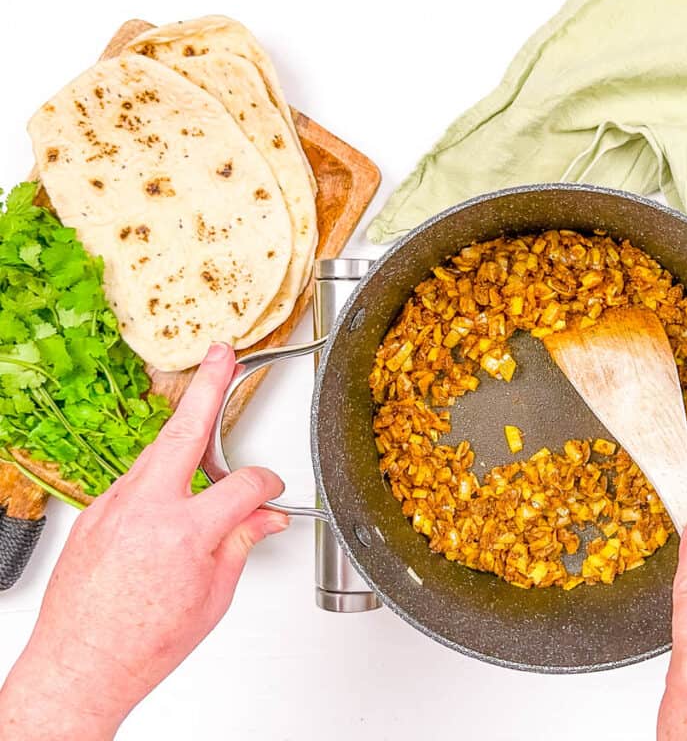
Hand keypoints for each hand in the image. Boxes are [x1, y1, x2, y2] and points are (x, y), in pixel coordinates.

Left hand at [0, 343, 289, 740]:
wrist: (79, 665)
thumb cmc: (142, 643)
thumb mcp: (213, 595)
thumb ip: (241, 543)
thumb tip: (265, 517)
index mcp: (186, 531)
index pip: (245, 485)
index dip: (268, 485)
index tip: (272, 493)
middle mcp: (145, 509)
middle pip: (185, 432)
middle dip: (207, 387)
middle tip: (221, 354)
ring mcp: (113, 507)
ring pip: (156, 455)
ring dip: (183, 436)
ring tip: (203, 410)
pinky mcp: (94, 514)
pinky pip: (135, 483)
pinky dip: (159, 479)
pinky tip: (171, 494)